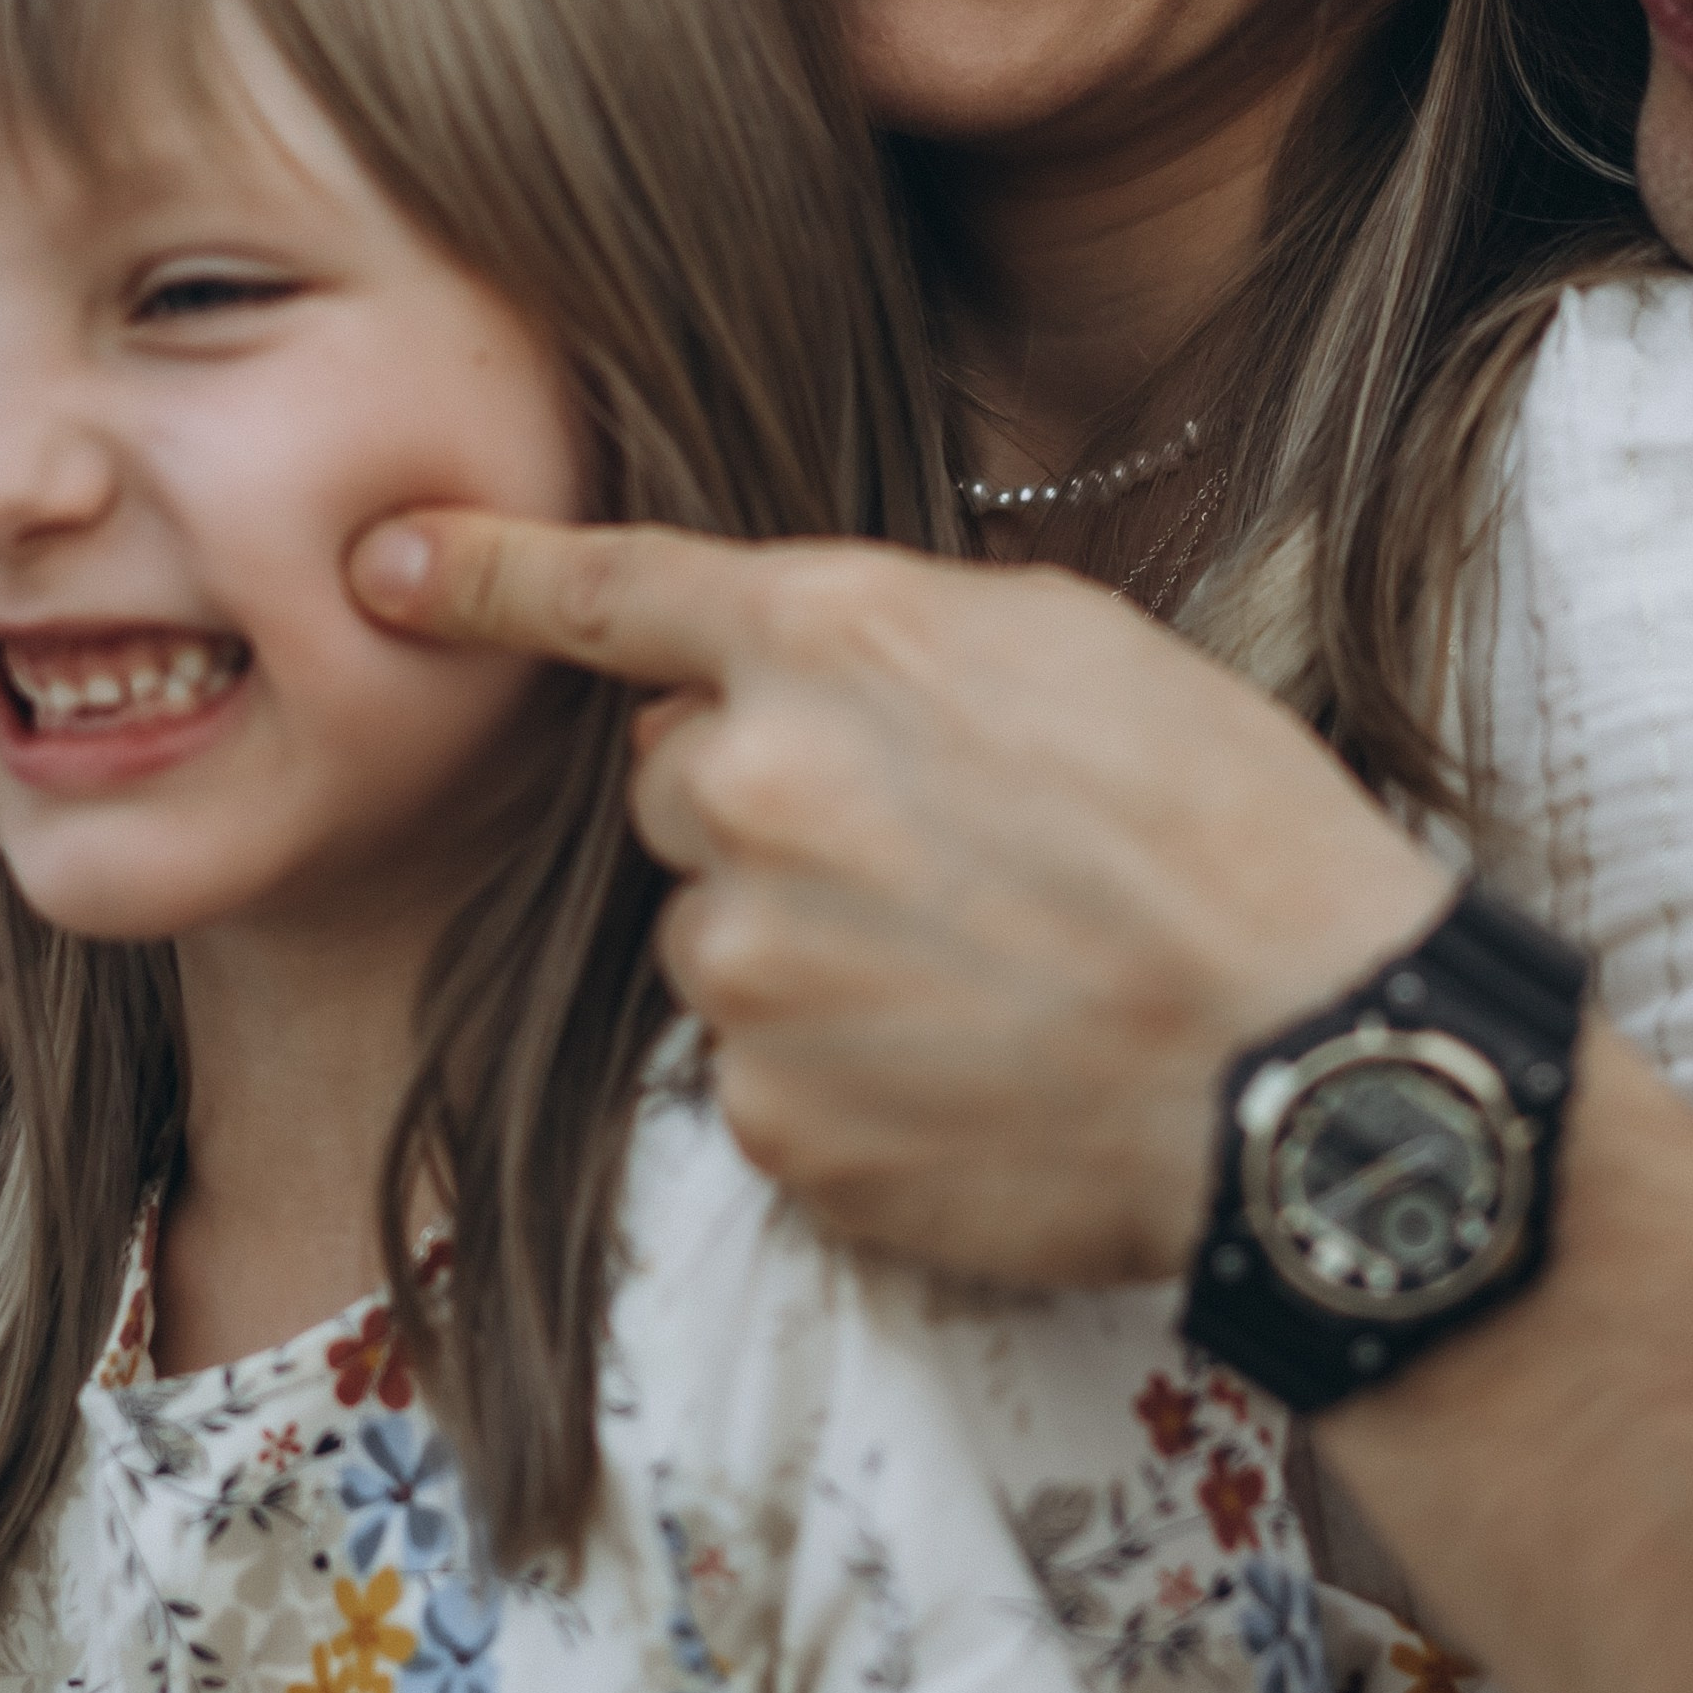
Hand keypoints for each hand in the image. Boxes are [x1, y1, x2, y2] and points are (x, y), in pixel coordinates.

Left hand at [349, 516, 1452, 1286]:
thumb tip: (778, 676)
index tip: (382, 569)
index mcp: (831, 641)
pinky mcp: (774, 1124)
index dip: (483, 574)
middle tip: (940, 853)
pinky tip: (971, 1069)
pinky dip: (846, 1075)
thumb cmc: (1229, 828)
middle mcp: (753, 792)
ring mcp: (751, 970)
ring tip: (984, 971)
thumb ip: (886, 636)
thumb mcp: (1073, 643)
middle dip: (770, 805)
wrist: (1310, 1066)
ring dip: (811, 947)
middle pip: (675, 786)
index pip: (610, 593)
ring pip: (719, 937)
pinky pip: (763, 1075)